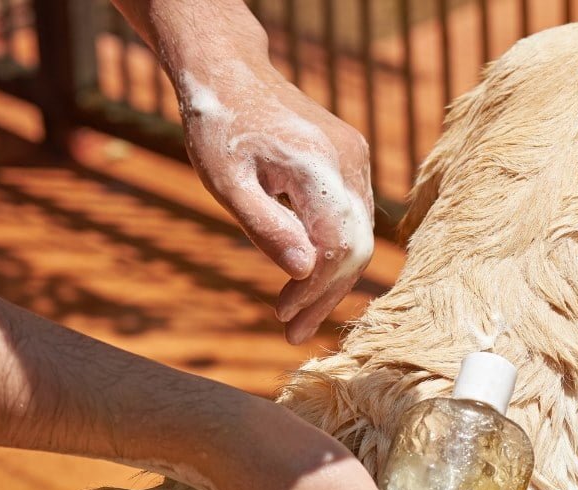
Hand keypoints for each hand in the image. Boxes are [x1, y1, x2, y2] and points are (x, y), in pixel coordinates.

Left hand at [177, 61, 373, 343]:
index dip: (315, 290)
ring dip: (330, 278)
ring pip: (359, 235)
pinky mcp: (352, 159)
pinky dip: (332, 250)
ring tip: (296, 314)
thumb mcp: (225, 181)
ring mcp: (356, 158)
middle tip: (292, 332)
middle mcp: (349, 161)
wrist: (230, 70)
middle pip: (357, 247)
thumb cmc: (218, 125)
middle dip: (326, 295)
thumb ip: (265, 226)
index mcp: (318, 166)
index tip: (282, 317)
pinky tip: (305, 273)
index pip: (338, 246)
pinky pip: (353, 216)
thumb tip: (303, 273)